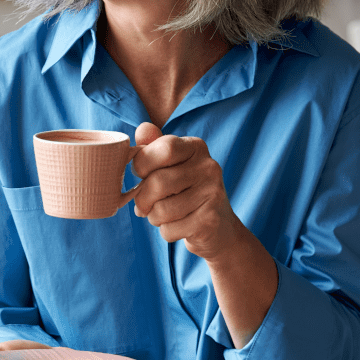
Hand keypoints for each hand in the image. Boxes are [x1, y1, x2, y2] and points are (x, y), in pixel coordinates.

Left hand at [131, 122, 243, 264]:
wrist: (218, 228)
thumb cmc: (185, 191)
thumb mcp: (171, 165)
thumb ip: (154, 147)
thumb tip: (142, 128)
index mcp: (196, 147)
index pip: (163, 148)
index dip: (142, 164)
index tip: (141, 174)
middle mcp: (209, 167)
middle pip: (158, 182)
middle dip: (142, 199)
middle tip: (144, 205)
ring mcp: (213, 194)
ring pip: (161, 210)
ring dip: (153, 217)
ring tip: (162, 215)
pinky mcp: (210, 221)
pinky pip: (170, 229)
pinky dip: (166, 231)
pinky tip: (178, 226)